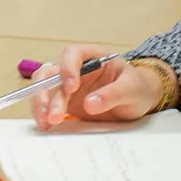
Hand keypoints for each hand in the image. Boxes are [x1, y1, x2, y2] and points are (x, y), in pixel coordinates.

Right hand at [30, 46, 165, 127]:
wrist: (139, 101)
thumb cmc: (137, 88)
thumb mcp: (132, 89)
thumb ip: (113, 94)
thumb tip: (89, 104)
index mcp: (93, 57)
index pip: (72, 54)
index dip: (67, 68)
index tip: (72, 87)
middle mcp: (75, 70)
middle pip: (51, 74)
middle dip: (46, 93)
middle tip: (53, 115)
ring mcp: (68, 88)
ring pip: (44, 90)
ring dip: (41, 105)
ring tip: (46, 123)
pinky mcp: (66, 104)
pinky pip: (49, 107)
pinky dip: (44, 115)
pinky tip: (47, 126)